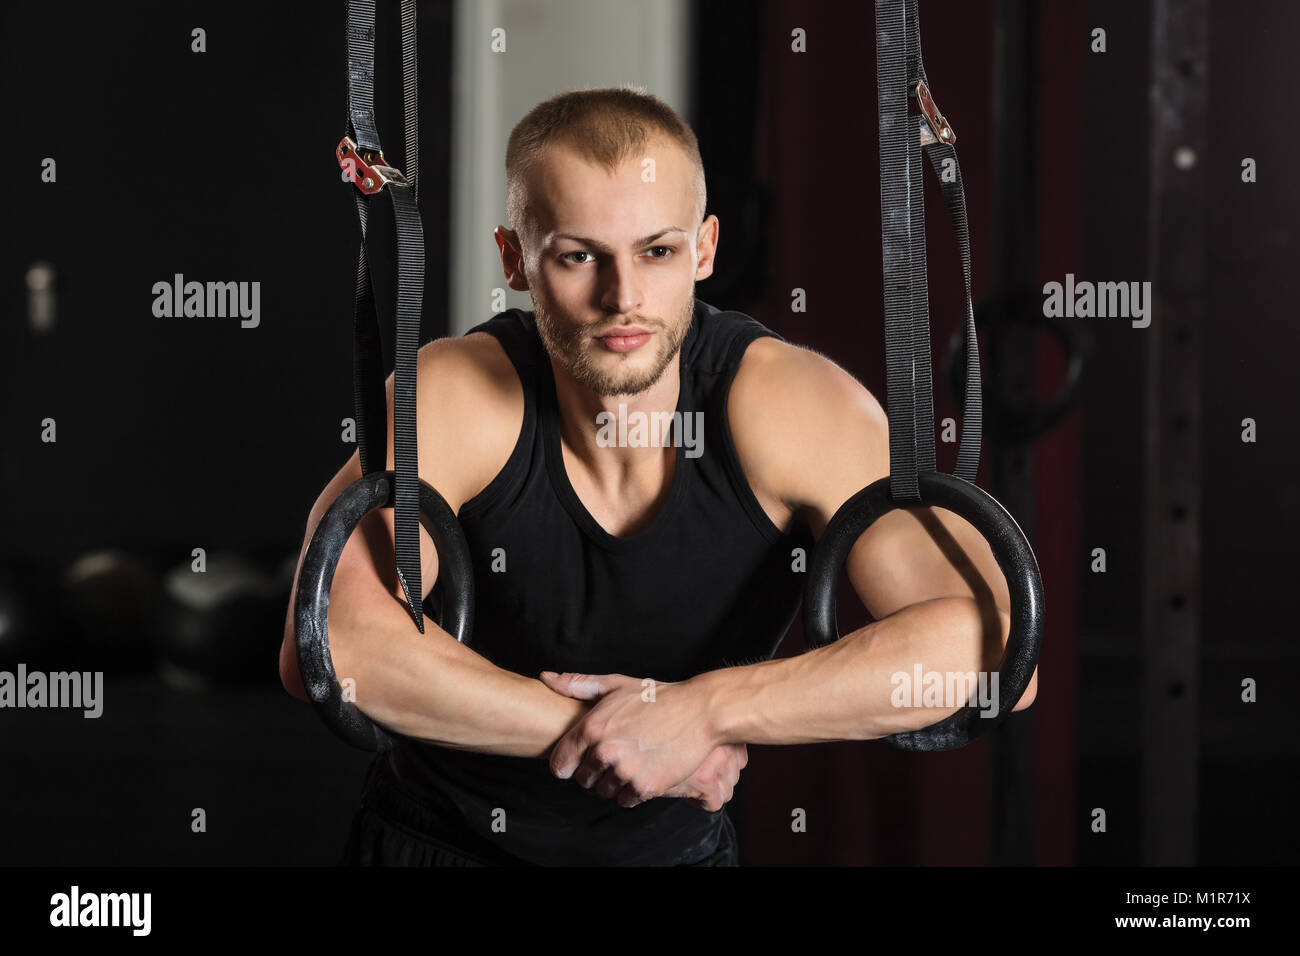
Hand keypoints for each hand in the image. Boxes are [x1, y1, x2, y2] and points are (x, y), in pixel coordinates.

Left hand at [539, 671, 742, 809]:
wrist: (700, 712)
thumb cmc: (658, 697)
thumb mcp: (616, 684)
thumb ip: (578, 684)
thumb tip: (547, 678)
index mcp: (592, 728)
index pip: (560, 763)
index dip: (568, 764)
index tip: (579, 761)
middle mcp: (604, 752)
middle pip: (583, 780)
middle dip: (594, 772)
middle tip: (614, 757)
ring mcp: (625, 771)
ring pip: (604, 791)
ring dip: (614, 782)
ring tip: (632, 762)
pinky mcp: (645, 787)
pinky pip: (626, 800)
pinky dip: (633, 791)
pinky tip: (644, 771)